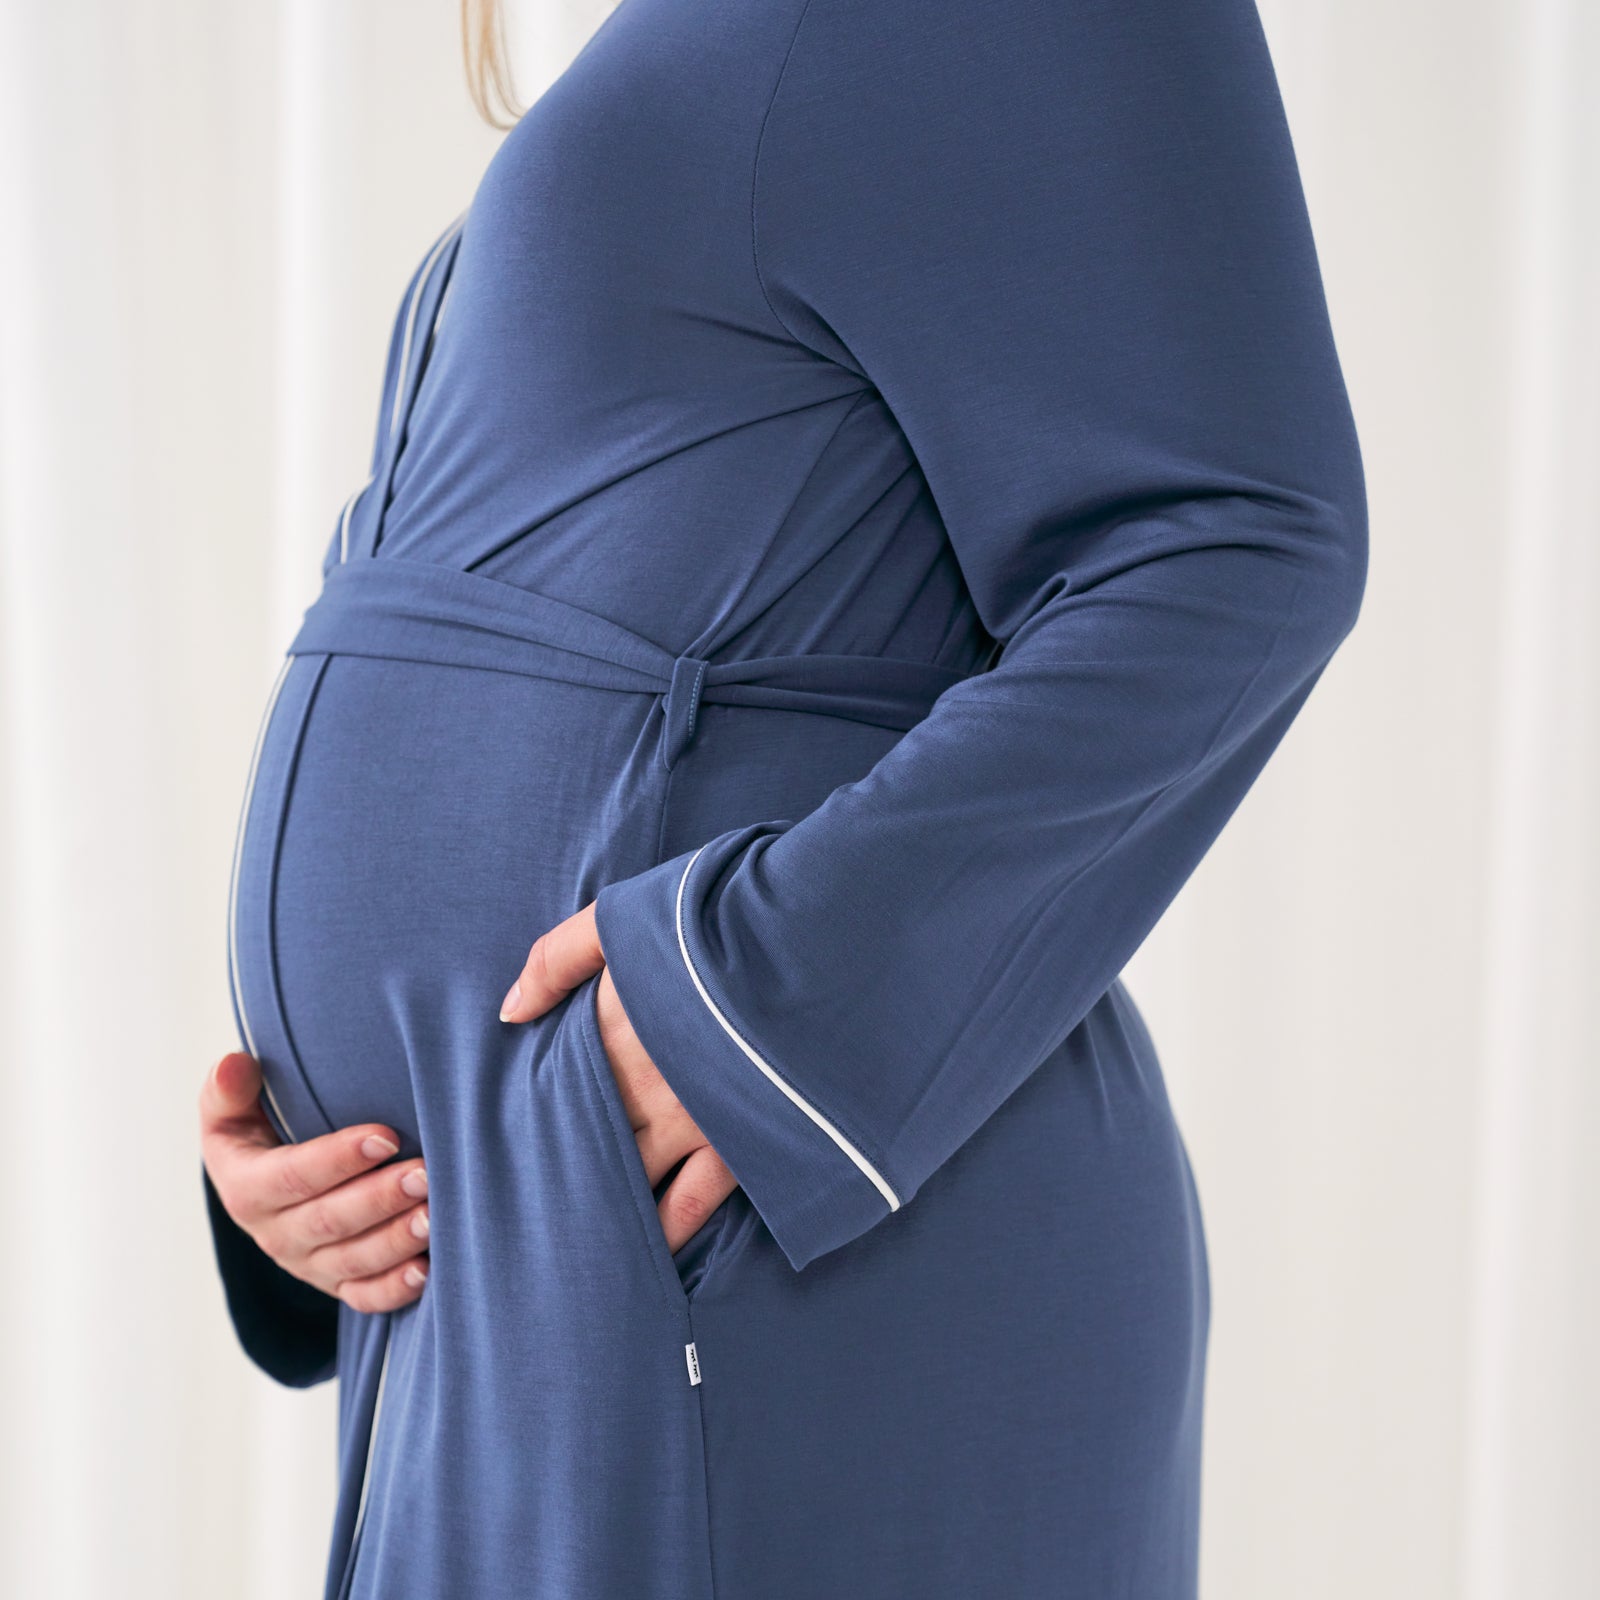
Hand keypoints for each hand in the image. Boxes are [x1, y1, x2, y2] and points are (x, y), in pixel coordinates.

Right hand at [199, 1051, 431, 1312]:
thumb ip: (227, 1090)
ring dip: (396, 1240)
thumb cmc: (259, 1135)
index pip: (291, 1176)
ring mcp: (309, 1265)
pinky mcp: (337, 1284)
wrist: (270, 1185)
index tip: (386, 1134)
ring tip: (436, 1214)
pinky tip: (428, 1269)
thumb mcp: (232, 1113)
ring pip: (353, 1261)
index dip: (337, 1159)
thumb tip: (234, 1064)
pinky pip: (364, 1297)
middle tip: (425, 1172)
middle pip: (329, 1221)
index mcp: (248, 1188)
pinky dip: (395, 1289)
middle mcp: (276, 1234)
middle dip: (379, 1198)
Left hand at [499, 900, 737, 1252]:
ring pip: (628, 1178)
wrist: (813, 939)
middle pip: (580, 1141)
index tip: (487, 1147)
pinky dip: (665, 1230)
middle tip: (511, 1212)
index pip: (547, 1090)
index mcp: (609, 1028)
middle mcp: (642, 1085)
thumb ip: (558, 958)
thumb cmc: (720, 918)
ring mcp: (692, 1120)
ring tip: (564, 1245)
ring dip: (597, 1205)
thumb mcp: (627, 915)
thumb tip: (509, 1015)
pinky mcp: (741, 1141)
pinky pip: (694, 1202)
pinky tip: (643, 1254)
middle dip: (550, 1172)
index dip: (518, 1118)